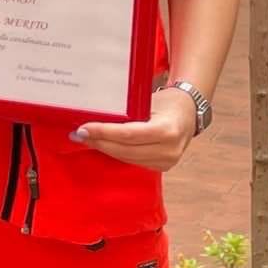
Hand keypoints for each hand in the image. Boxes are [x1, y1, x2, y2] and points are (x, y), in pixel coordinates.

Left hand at [71, 87, 199, 172]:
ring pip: (127, 158)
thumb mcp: (149, 101)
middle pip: (125, 150)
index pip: (128, 134)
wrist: (189, 113)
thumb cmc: (167, 102)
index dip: (104, 133)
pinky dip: (116, 153)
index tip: (83, 128)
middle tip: (78, 134)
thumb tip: (94, 114)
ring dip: (105, 149)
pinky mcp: (163, 166)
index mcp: (167, 130)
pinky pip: (134, 161)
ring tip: (85, 139)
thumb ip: (127, 110)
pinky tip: (102, 145)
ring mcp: (168, 161)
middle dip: (99, 142)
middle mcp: (169, 149)